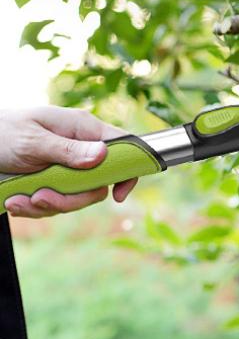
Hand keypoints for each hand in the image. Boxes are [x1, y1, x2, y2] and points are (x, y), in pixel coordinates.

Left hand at [0, 106, 136, 217]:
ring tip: (17, 201)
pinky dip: (34, 208)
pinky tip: (14, 200)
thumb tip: (103, 155)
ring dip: (47, 206)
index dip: (127, 172)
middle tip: (41, 199)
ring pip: (76, 199)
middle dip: (70, 199)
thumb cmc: (1, 131)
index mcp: (82, 130)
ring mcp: (68, 168)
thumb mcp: (32, 141)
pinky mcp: (53, 183)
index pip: (122, 148)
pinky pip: (56, 204)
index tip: (117, 196)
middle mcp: (80, 149)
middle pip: (98, 184)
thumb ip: (67, 150)